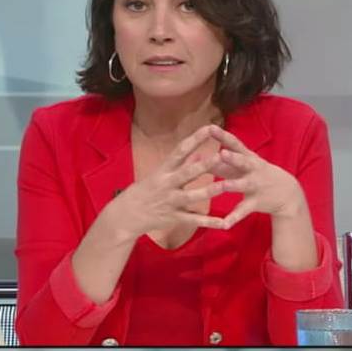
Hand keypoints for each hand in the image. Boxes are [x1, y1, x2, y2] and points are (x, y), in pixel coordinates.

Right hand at [106, 125, 228, 240]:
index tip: (209, 127)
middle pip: (187, 173)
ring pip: (192, 196)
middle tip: (221, 156)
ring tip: (225, 186)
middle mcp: (167, 184)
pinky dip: (209, 222)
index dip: (195, 139)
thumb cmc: (143, 192)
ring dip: (209, 191)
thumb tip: (198, 153)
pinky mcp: (173, 218)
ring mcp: (170, 202)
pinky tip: (224, 223)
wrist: (125, 216)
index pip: (180, 151)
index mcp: (163, 171)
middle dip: (204, 165)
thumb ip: (180, 166)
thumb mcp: (158, 174)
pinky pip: (193, 220)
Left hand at [207, 124, 307, 227]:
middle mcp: (253, 169)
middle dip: (233, 157)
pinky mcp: (256, 202)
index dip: (223, 136)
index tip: (210, 127)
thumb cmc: (255, 174)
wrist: (287, 193)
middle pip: (242, 162)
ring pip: (242, 185)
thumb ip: (219, 163)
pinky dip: (234, 218)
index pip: (234, 144)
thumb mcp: (241, 166)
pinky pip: (243, 211)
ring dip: (231, 185)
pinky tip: (224, 224)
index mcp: (247, 158)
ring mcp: (255, 186)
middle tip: (221, 153)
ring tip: (221, 186)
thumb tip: (195, 156)